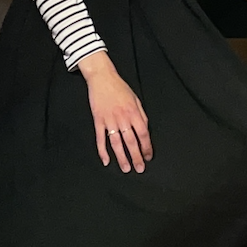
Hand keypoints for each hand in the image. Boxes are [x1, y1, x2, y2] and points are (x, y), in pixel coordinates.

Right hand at [80, 53, 152, 171]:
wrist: (102, 78)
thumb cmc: (120, 88)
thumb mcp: (136, 99)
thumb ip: (141, 115)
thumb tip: (145, 130)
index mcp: (134, 113)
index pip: (143, 134)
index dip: (147, 147)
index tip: (148, 157)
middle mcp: (123, 118)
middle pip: (131, 142)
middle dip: (136, 157)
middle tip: (139, 169)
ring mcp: (109, 120)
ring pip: (116, 143)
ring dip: (122, 157)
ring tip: (126, 168)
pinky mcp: (98, 120)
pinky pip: (100, 139)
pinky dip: (102, 151)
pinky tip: (106, 161)